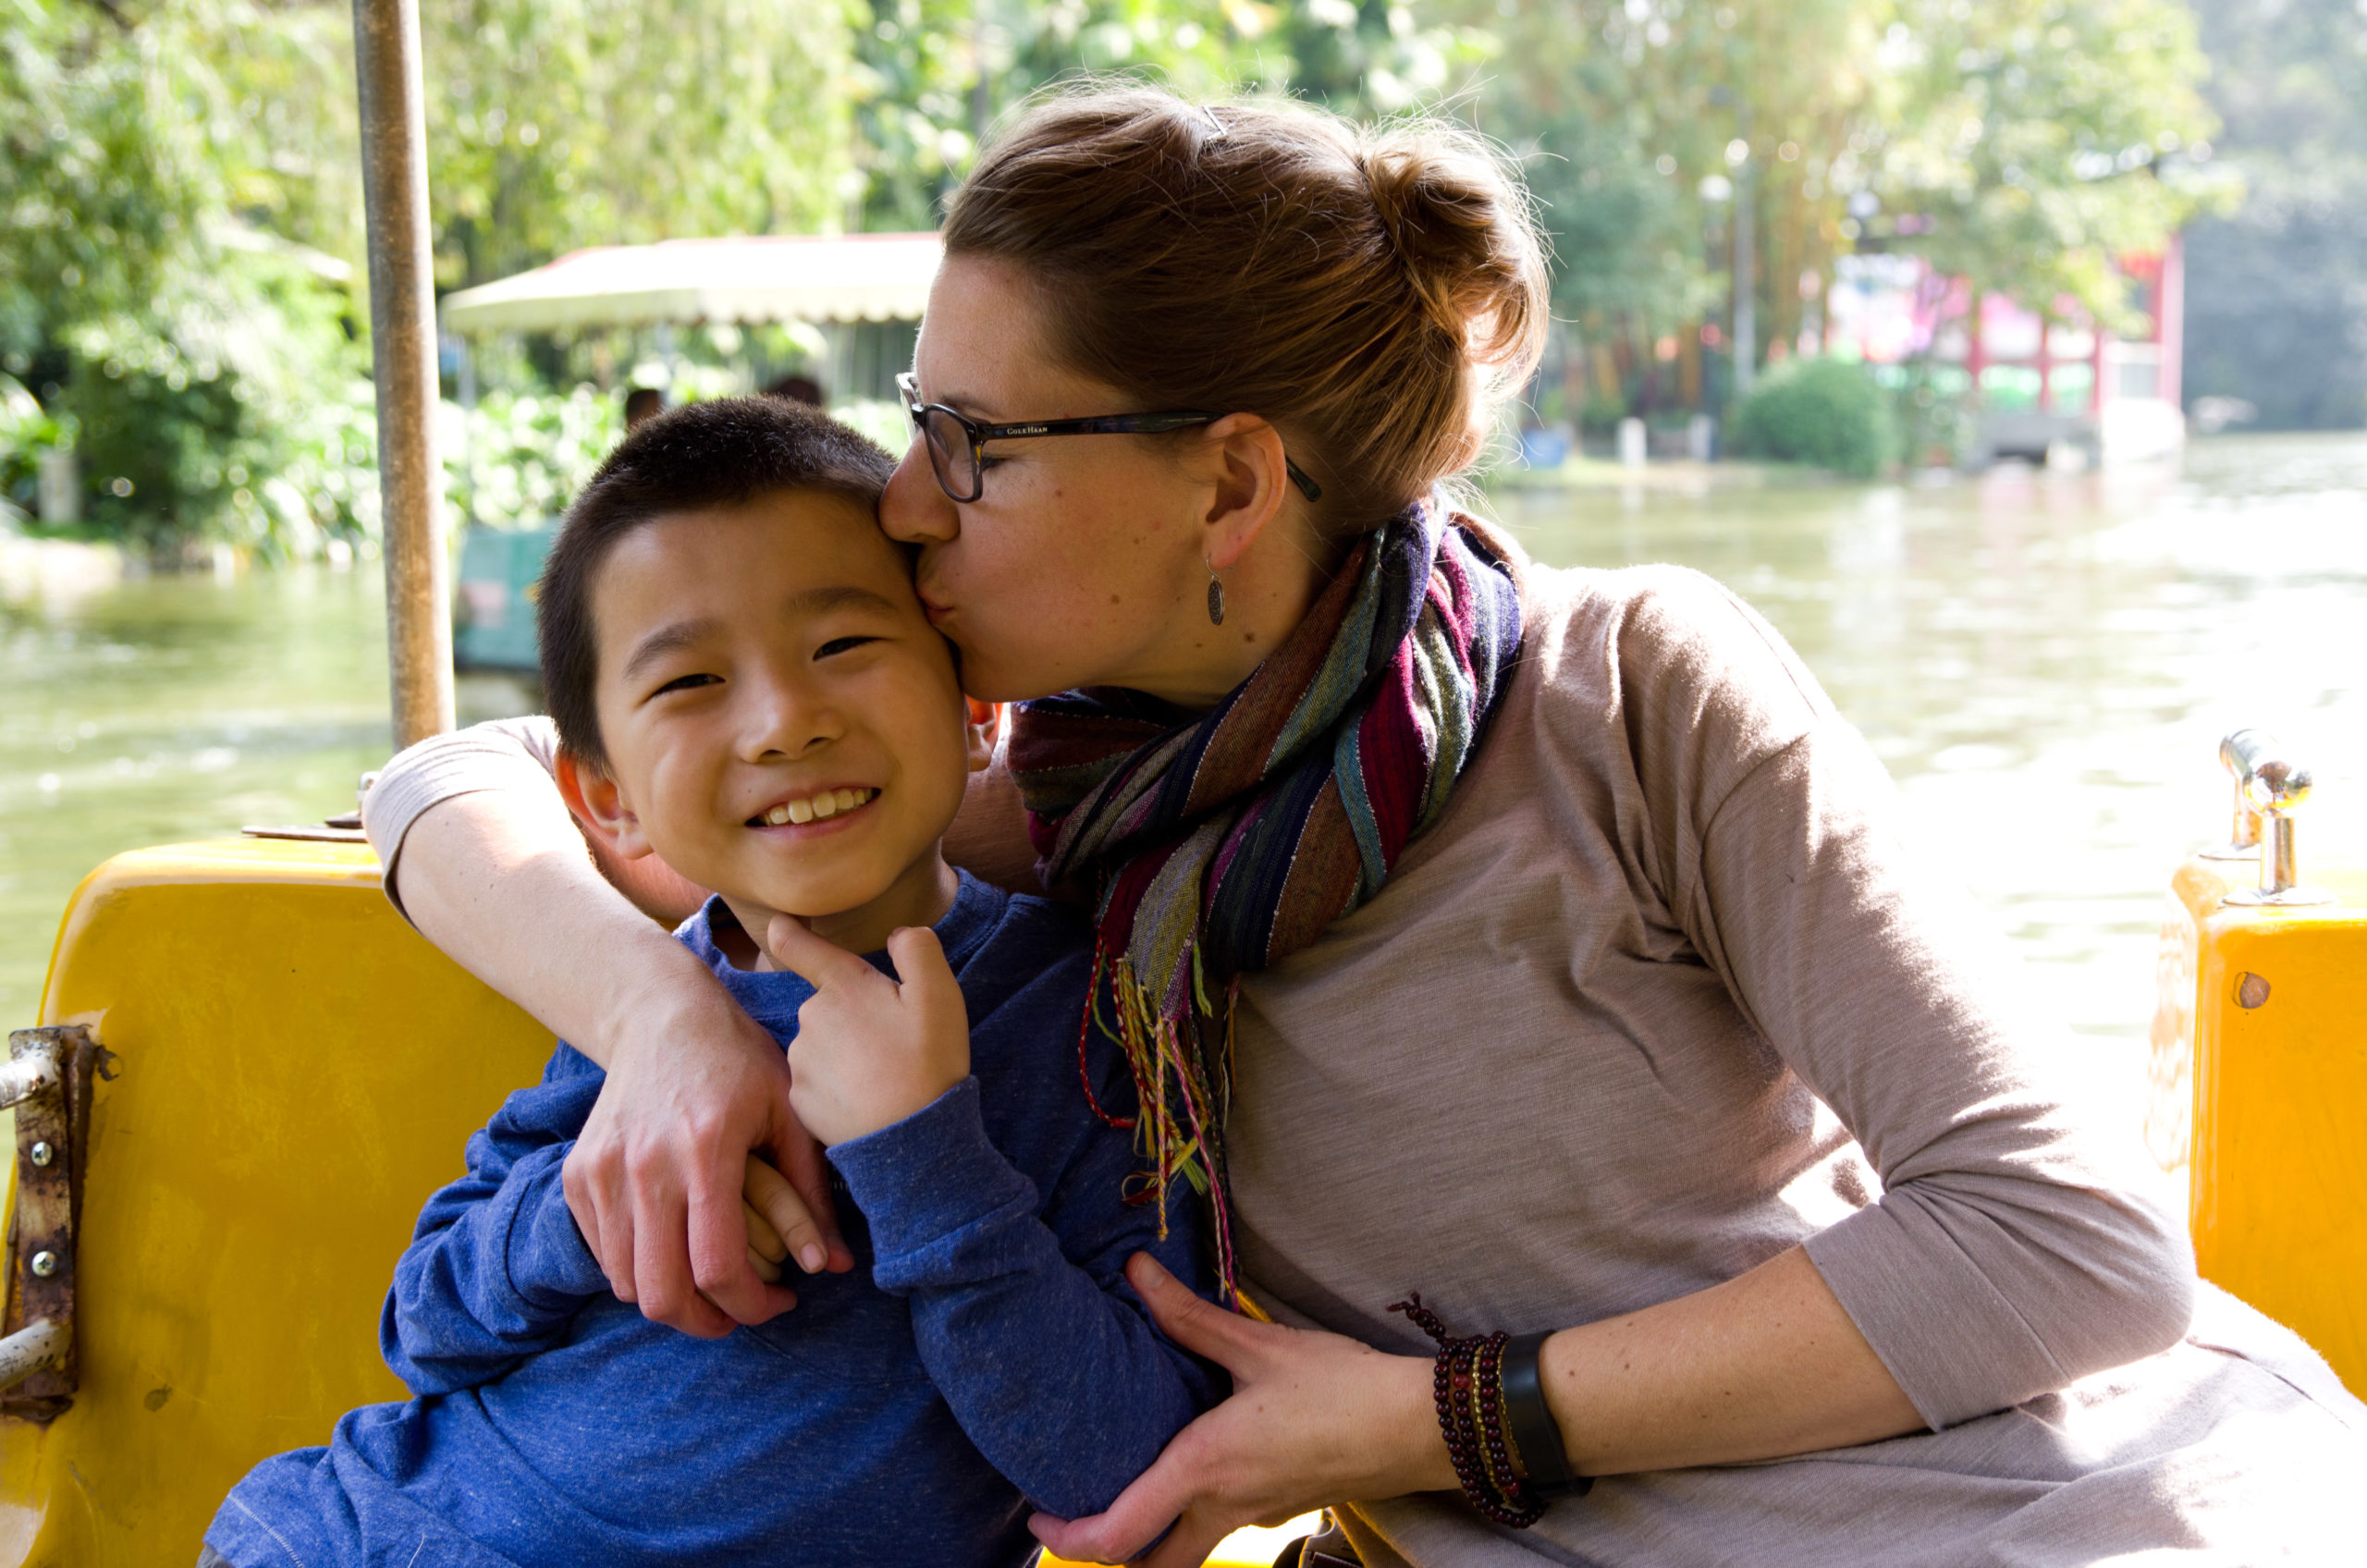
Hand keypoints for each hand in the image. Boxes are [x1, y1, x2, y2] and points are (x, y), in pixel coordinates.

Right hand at [565, 987, 854, 1338]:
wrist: (661, 1017)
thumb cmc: (740, 1063)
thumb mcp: (792, 1113)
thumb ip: (813, 1194)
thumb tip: (837, 1267)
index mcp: (706, 1151)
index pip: (718, 1267)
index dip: (752, 1307)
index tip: (781, 1303)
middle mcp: (645, 1167)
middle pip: (662, 1294)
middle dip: (707, 1322)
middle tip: (739, 1312)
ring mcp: (603, 1172)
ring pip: (627, 1284)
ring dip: (672, 1300)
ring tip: (710, 1285)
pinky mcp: (578, 1175)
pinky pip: (604, 1255)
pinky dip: (638, 1269)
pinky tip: (675, 1248)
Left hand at [765, 916, 970, 1146]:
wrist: (912, 1139)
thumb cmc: (929, 1063)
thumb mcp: (940, 995)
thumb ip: (917, 950)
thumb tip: (899, 934)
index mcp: (843, 987)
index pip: (798, 946)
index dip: (787, 931)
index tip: (780, 924)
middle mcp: (810, 1018)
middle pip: (826, 1004)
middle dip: (852, 1014)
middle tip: (892, 1042)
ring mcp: (801, 1061)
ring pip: (822, 1043)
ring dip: (844, 1051)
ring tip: (882, 1075)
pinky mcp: (799, 1100)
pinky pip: (816, 1081)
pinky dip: (836, 1086)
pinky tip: (864, 1099)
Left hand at [1027, 1255, 1453, 1567]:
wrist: (1419, 1427)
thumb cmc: (1341, 1388)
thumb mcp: (1259, 1345)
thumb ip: (1189, 1317)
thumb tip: (1135, 1272)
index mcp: (1204, 1469)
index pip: (1120, 1534)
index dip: (1069, 1535)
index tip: (1038, 1514)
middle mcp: (1225, 1507)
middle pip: (1151, 1567)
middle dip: (1106, 1553)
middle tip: (1073, 1515)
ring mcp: (1257, 1515)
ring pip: (1187, 1549)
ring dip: (1149, 1534)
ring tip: (1125, 1483)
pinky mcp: (1282, 1506)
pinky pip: (1222, 1523)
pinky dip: (1191, 1509)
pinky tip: (1193, 1461)